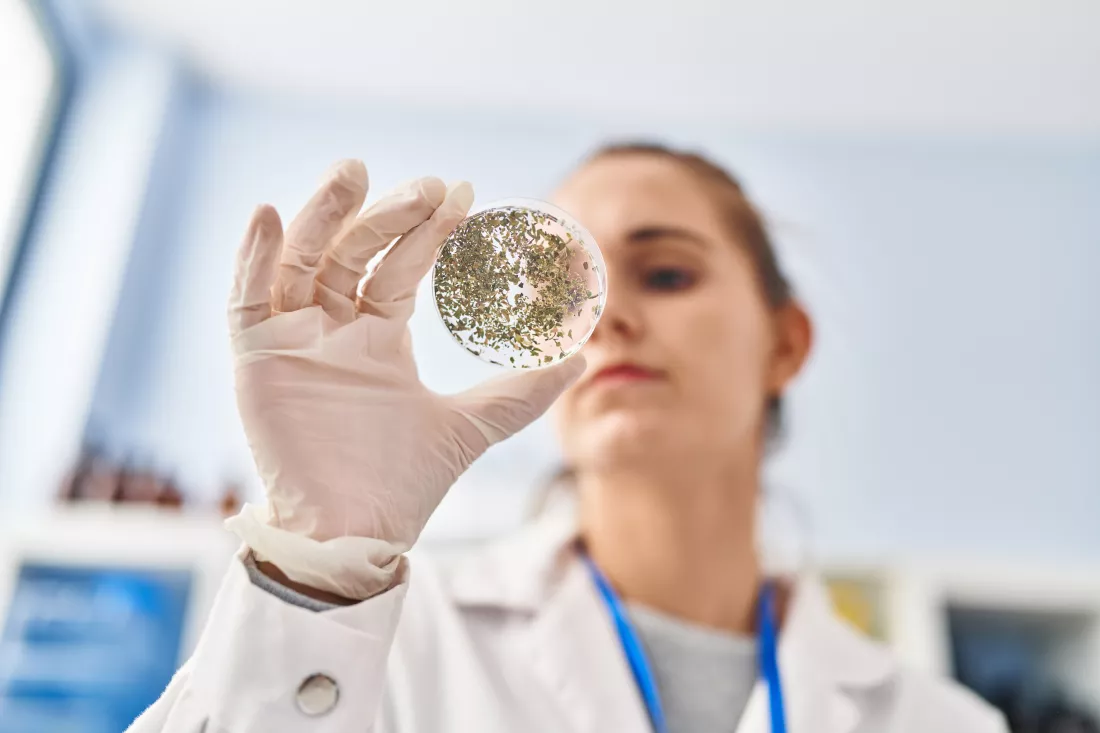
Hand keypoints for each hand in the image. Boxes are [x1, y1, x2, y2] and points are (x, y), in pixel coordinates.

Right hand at [227, 160, 584, 557]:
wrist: (357, 535)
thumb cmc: (404, 485)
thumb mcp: (470, 428)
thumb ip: (520, 394)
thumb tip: (581, 361)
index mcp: (378, 337)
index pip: (397, 266)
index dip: (426, 230)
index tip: (460, 192)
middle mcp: (333, 330)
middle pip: (351, 253)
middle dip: (385, 214)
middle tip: (425, 184)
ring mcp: (292, 341)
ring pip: (301, 261)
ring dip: (321, 215)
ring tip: (352, 172)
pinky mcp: (254, 361)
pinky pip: (245, 300)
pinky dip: (251, 257)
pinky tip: (265, 213)